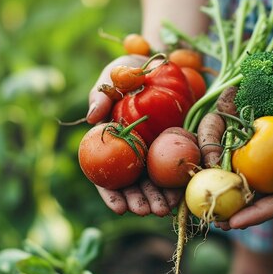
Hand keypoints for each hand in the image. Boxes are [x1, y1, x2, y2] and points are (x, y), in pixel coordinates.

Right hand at [87, 54, 183, 216]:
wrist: (162, 62)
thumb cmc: (128, 70)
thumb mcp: (112, 78)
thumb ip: (100, 95)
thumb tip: (91, 117)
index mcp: (111, 145)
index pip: (107, 176)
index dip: (112, 194)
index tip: (120, 208)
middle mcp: (132, 153)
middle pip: (134, 185)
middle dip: (140, 201)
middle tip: (148, 211)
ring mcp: (155, 152)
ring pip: (156, 183)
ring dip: (160, 199)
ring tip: (165, 209)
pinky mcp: (176, 146)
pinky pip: (177, 169)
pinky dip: (178, 183)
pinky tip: (182, 194)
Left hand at [216, 62, 272, 229]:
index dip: (263, 212)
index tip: (238, 221)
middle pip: (269, 198)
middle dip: (243, 213)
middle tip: (216, 223)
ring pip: (259, 184)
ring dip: (235, 195)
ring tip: (210, 206)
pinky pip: (254, 161)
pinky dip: (235, 168)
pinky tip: (215, 170)